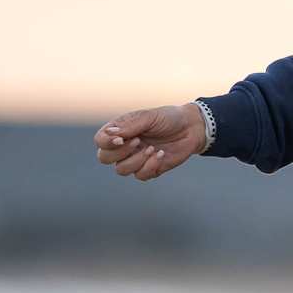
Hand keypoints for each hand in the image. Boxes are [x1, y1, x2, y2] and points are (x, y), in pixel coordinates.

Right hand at [95, 104, 209, 179]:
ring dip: (136, 161)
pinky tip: (161, 154)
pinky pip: (140, 175)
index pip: (100, 141)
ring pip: (121, 170)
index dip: (106, 142)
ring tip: (152, 149)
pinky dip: (150, 166)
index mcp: (120, 130)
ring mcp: (136, 159)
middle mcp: (124, 146)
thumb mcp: (149, 117)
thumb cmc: (168, 118)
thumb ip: (130, 126)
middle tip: (138, 142)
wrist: (191, 128)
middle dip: (120, 153)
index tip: (121, 139)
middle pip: (104, 158)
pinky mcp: (150, 169)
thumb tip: (111, 135)